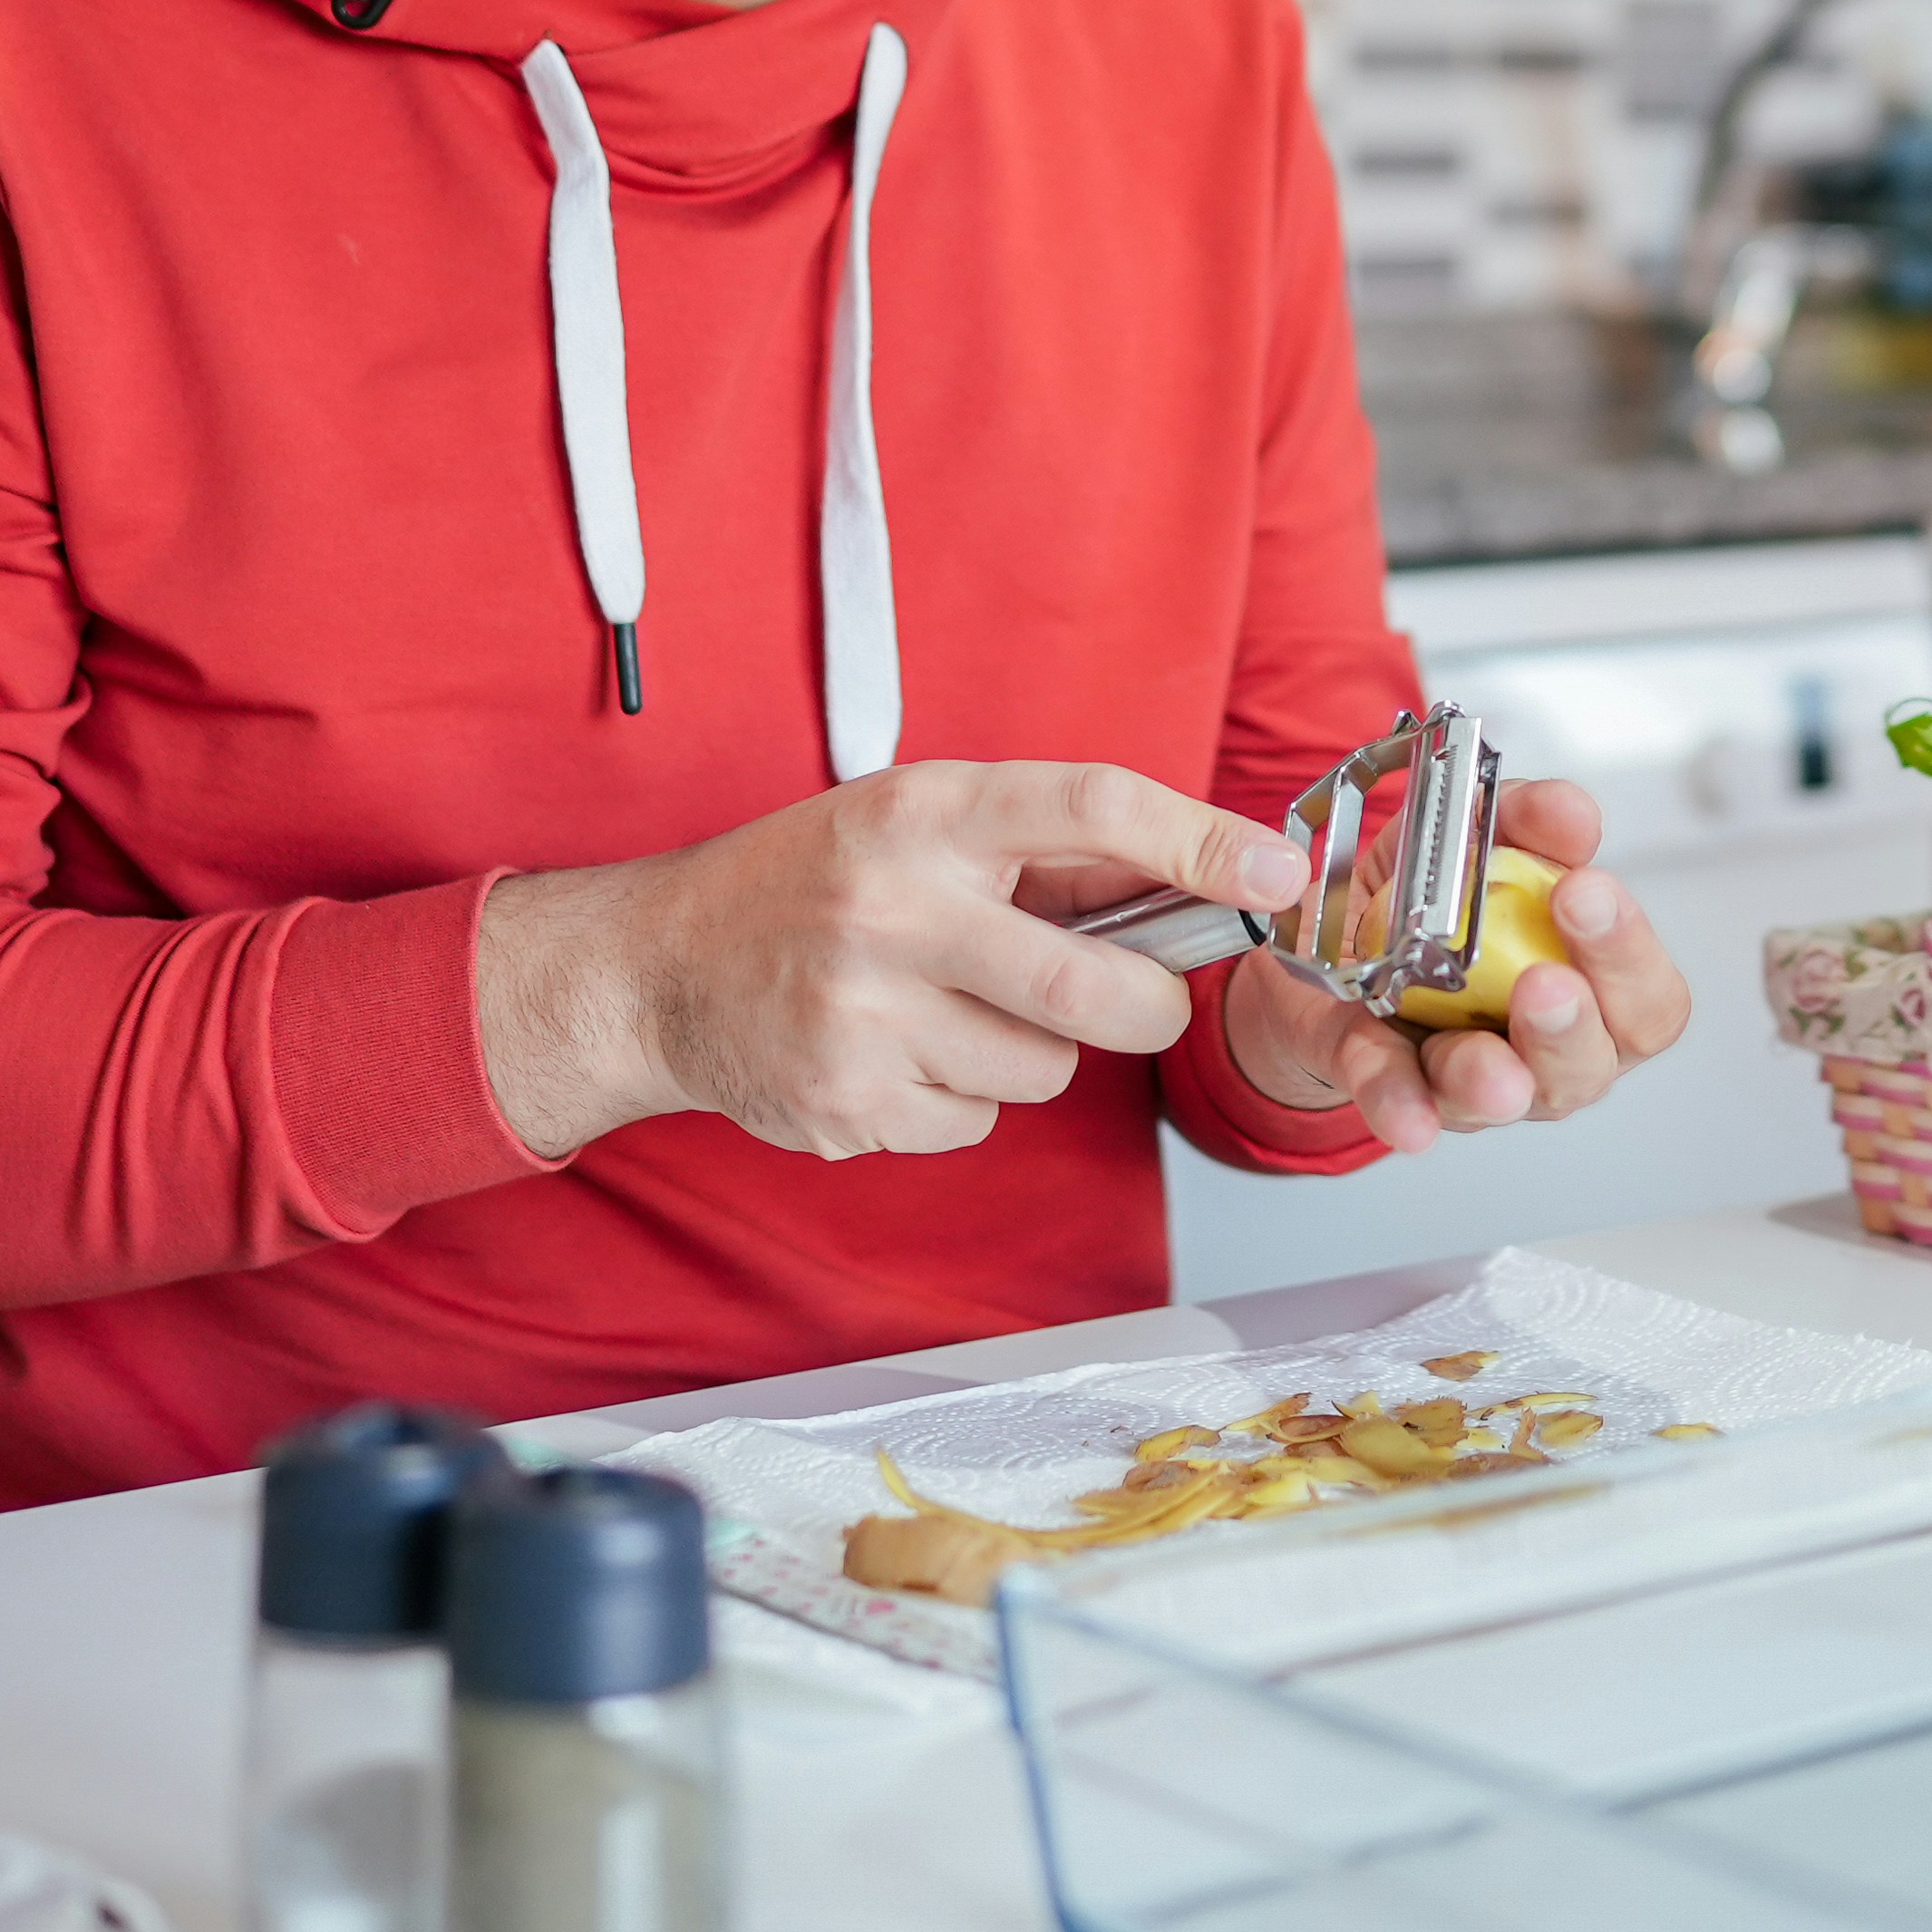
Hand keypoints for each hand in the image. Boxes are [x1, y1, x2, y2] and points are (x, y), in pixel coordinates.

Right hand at [475, 762, 1309, 1162]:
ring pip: (1045, 1068)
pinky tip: (904, 1052)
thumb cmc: (807, 882)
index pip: (1092, 809)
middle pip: (1093, 989)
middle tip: (1139, 1001)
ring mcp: (865, 1016)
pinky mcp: (849, 1104)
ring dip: (1035, 1050)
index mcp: (923, 815)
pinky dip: (966, 1098)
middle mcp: (892, 909)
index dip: (1200, 843)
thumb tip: (1205, 874)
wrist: (655, 969)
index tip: (1275, 874)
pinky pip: (979, 1122)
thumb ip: (1046, 848)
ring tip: (956, 1008)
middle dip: (1146, 1008)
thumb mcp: (916, 819)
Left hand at [1215, 778, 1692, 1152]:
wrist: (1339, 937)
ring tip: (1488, 1062)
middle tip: (1546, 984)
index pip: (1650, 1001)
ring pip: (1502, 1099)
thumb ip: (1528, 816)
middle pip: (1590, 1068)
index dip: (1628, 954)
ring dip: (1493, 1077)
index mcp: (1593, 991)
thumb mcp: (1481, 833)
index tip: (1585, 893)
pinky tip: (1410, 1117)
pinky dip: (1402, 1104)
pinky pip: (1400, 1101)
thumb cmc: (1441, 899)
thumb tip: (1571, 813)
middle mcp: (1546, 1053)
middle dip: (1571, 1028)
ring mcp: (1474, 1083)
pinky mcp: (1394, 1086)